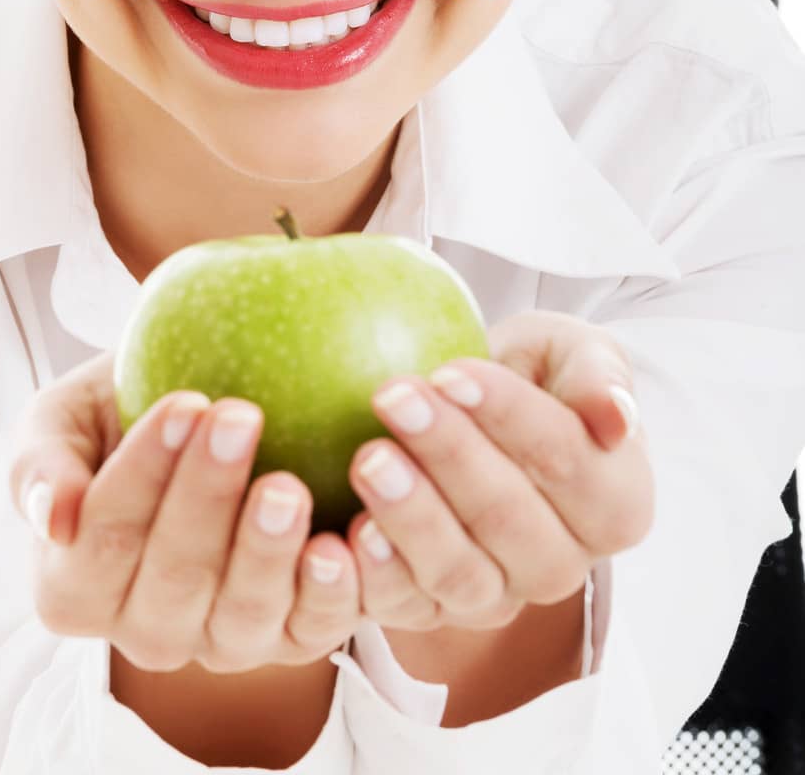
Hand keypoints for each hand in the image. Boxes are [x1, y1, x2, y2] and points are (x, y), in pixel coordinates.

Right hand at [8, 351, 363, 672]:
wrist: (207, 422)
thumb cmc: (124, 410)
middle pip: (171, 579)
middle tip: (239, 418)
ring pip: (239, 616)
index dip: (142, 476)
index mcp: (74, 586)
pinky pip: (311, 630)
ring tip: (287, 485)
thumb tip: (53, 517)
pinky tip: (341, 543)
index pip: (100, 540)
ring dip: (264, 552)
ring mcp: (220, 641)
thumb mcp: (65, 418)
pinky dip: (329, 594)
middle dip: (206, 498)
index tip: (185, 403)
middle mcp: (145, 630)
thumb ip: (40, 462)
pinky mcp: (291, 638)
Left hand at [343, 309, 654, 632]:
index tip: (450, 371)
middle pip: (509, 520)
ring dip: (409, 516)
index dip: (510, 417)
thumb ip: (599, 373)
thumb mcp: (569, 349)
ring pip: (459, 572)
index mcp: (616, 503)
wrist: (470, 411)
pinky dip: (375, 575)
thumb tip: (613, 417)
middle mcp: (563, 563)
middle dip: (448, 457)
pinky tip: (346, 532)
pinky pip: (405, 607)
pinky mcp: (434, 611)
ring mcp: (499, 594)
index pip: (568, 462)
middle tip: (391, 398)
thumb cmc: (529, 373)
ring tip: (366, 459)